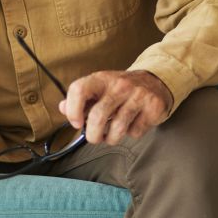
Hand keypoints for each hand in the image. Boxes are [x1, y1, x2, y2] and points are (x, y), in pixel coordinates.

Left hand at [59, 70, 173, 145]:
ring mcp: (138, 95)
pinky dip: (131, 134)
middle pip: (97, 116)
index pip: (79, 90)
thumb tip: (62, 108)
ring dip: (111, 139)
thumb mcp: (99, 87)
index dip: (72, 110)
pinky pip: (136, 132)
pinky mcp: (153, 107)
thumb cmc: (121, 89)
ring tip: (112, 135)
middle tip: (94, 137)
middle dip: (93, 135)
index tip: (76, 123)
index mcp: (101, 79)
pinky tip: (132, 125)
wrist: (155, 81)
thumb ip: (80, 98)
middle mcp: (119, 85)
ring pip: (117, 129)